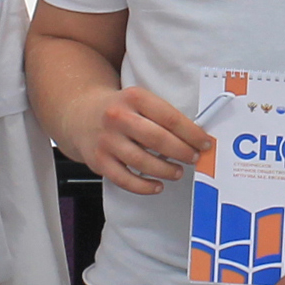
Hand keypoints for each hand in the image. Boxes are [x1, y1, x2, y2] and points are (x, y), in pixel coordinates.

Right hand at [64, 83, 208, 195]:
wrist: (80, 114)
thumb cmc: (118, 109)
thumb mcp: (138, 100)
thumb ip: (161, 115)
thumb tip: (193, 137)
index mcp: (134, 98)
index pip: (170, 118)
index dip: (192, 133)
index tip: (204, 143)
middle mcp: (118, 117)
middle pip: (157, 139)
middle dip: (182, 152)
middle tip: (193, 158)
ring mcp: (107, 140)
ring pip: (142, 161)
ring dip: (166, 170)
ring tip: (177, 172)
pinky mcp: (99, 161)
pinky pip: (125, 179)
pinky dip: (144, 186)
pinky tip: (157, 185)